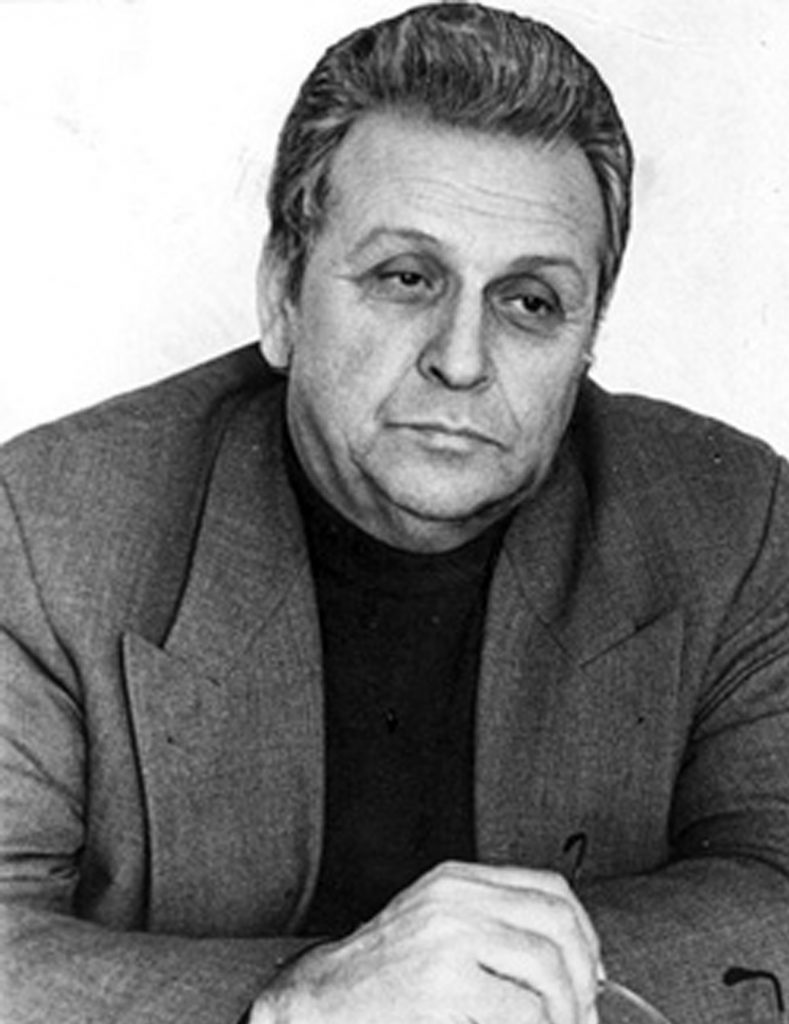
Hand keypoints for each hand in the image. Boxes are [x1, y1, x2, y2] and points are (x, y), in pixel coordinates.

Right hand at [251, 860, 602, 1023]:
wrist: (321, 999)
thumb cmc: (380, 974)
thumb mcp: (434, 926)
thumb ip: (488, 927)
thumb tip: (564, 964)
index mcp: (457, 880)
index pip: (549, 891)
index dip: (585, 934)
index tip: (591, 974)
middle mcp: (456, 898)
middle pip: (557, 925)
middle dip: (583, 978)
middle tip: (582, 1015)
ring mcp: (450, 937)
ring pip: (548, 969)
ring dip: (567, 1011)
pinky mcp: (443, 983)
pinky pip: (521, 1012)